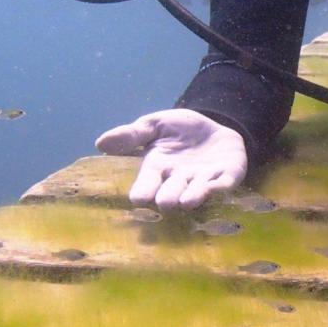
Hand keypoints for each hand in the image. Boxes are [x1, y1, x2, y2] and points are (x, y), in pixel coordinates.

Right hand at [95, 109, 247, 209]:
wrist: (213, 126)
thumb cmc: (180, 130)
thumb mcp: (155, 125)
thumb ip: (132, 134)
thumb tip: (100, 142)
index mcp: (158, 170)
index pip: (146, 186)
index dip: (143, 193)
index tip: (139, 198)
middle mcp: (180, 181)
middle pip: (171, 195)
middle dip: (169, 198)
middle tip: (166, 201)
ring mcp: (204, 180)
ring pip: (197, 193)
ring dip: (193, 197)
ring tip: (187, 201)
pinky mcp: (227, 176)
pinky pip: (224, 184)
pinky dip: (219, 187)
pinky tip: (214, 187)